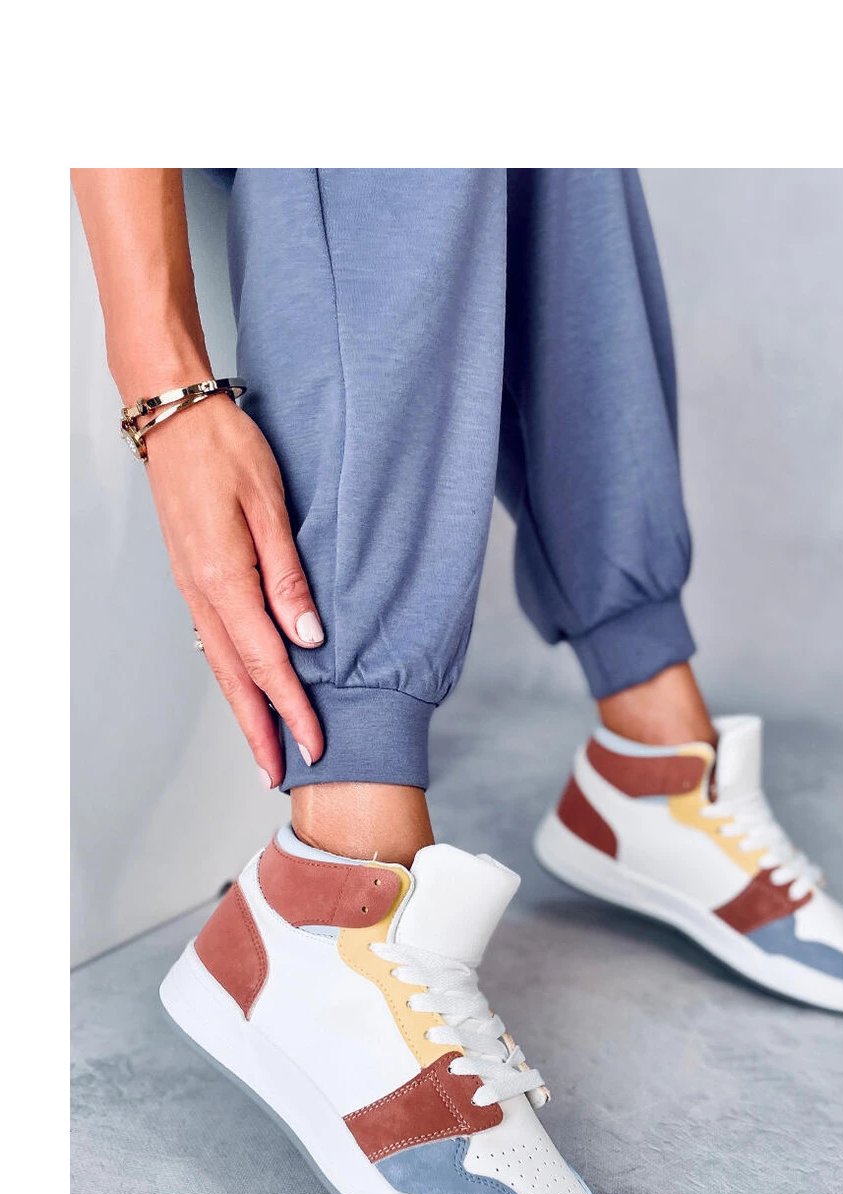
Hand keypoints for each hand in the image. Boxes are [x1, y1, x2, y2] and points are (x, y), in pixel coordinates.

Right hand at [146, 394, 324, 786]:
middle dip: (259, 730)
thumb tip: (308, 636)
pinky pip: (214, 641)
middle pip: (236, 679)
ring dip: (243, 710)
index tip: (314, 744)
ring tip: (262, 749)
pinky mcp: (193, 579)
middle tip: (279, 774)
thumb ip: (288, 576)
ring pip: (221, 665)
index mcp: (225, 580)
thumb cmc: (227, 451)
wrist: (176, 419)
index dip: (292, 708)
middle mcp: (203, 593)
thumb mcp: (270, 507)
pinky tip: (245, 690)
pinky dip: (232, 676)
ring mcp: (193, 588)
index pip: (267, 662)